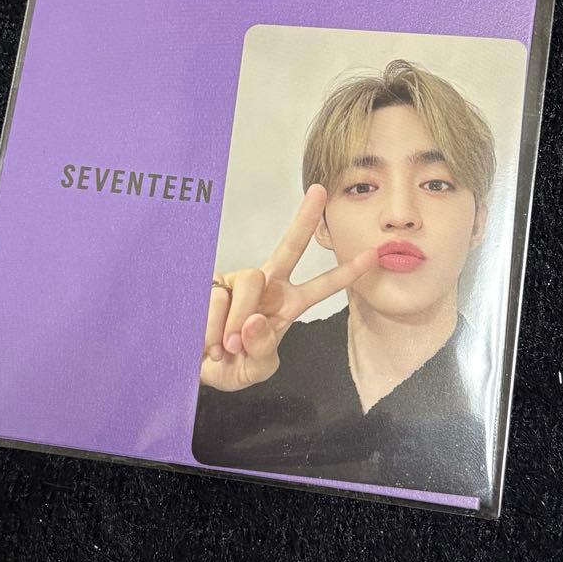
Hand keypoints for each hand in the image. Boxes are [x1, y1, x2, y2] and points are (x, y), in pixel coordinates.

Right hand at [200, 183, 378, 391]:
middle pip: (288, 248)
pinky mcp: (210, 282)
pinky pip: (217, 298)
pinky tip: (205, 339)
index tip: (372, 256)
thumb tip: (256, 320)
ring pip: (249, 283)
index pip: (319, 287)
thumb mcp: (254, 369)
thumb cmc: (229, 366)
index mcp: (285, 305)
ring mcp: (236, 281)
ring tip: (223, 347)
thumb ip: (262, 350)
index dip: (345, 273)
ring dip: (236, 323)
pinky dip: (212, 327)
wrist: (190, 366)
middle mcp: (264, 286)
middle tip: (320, 192)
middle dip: (304, 219)